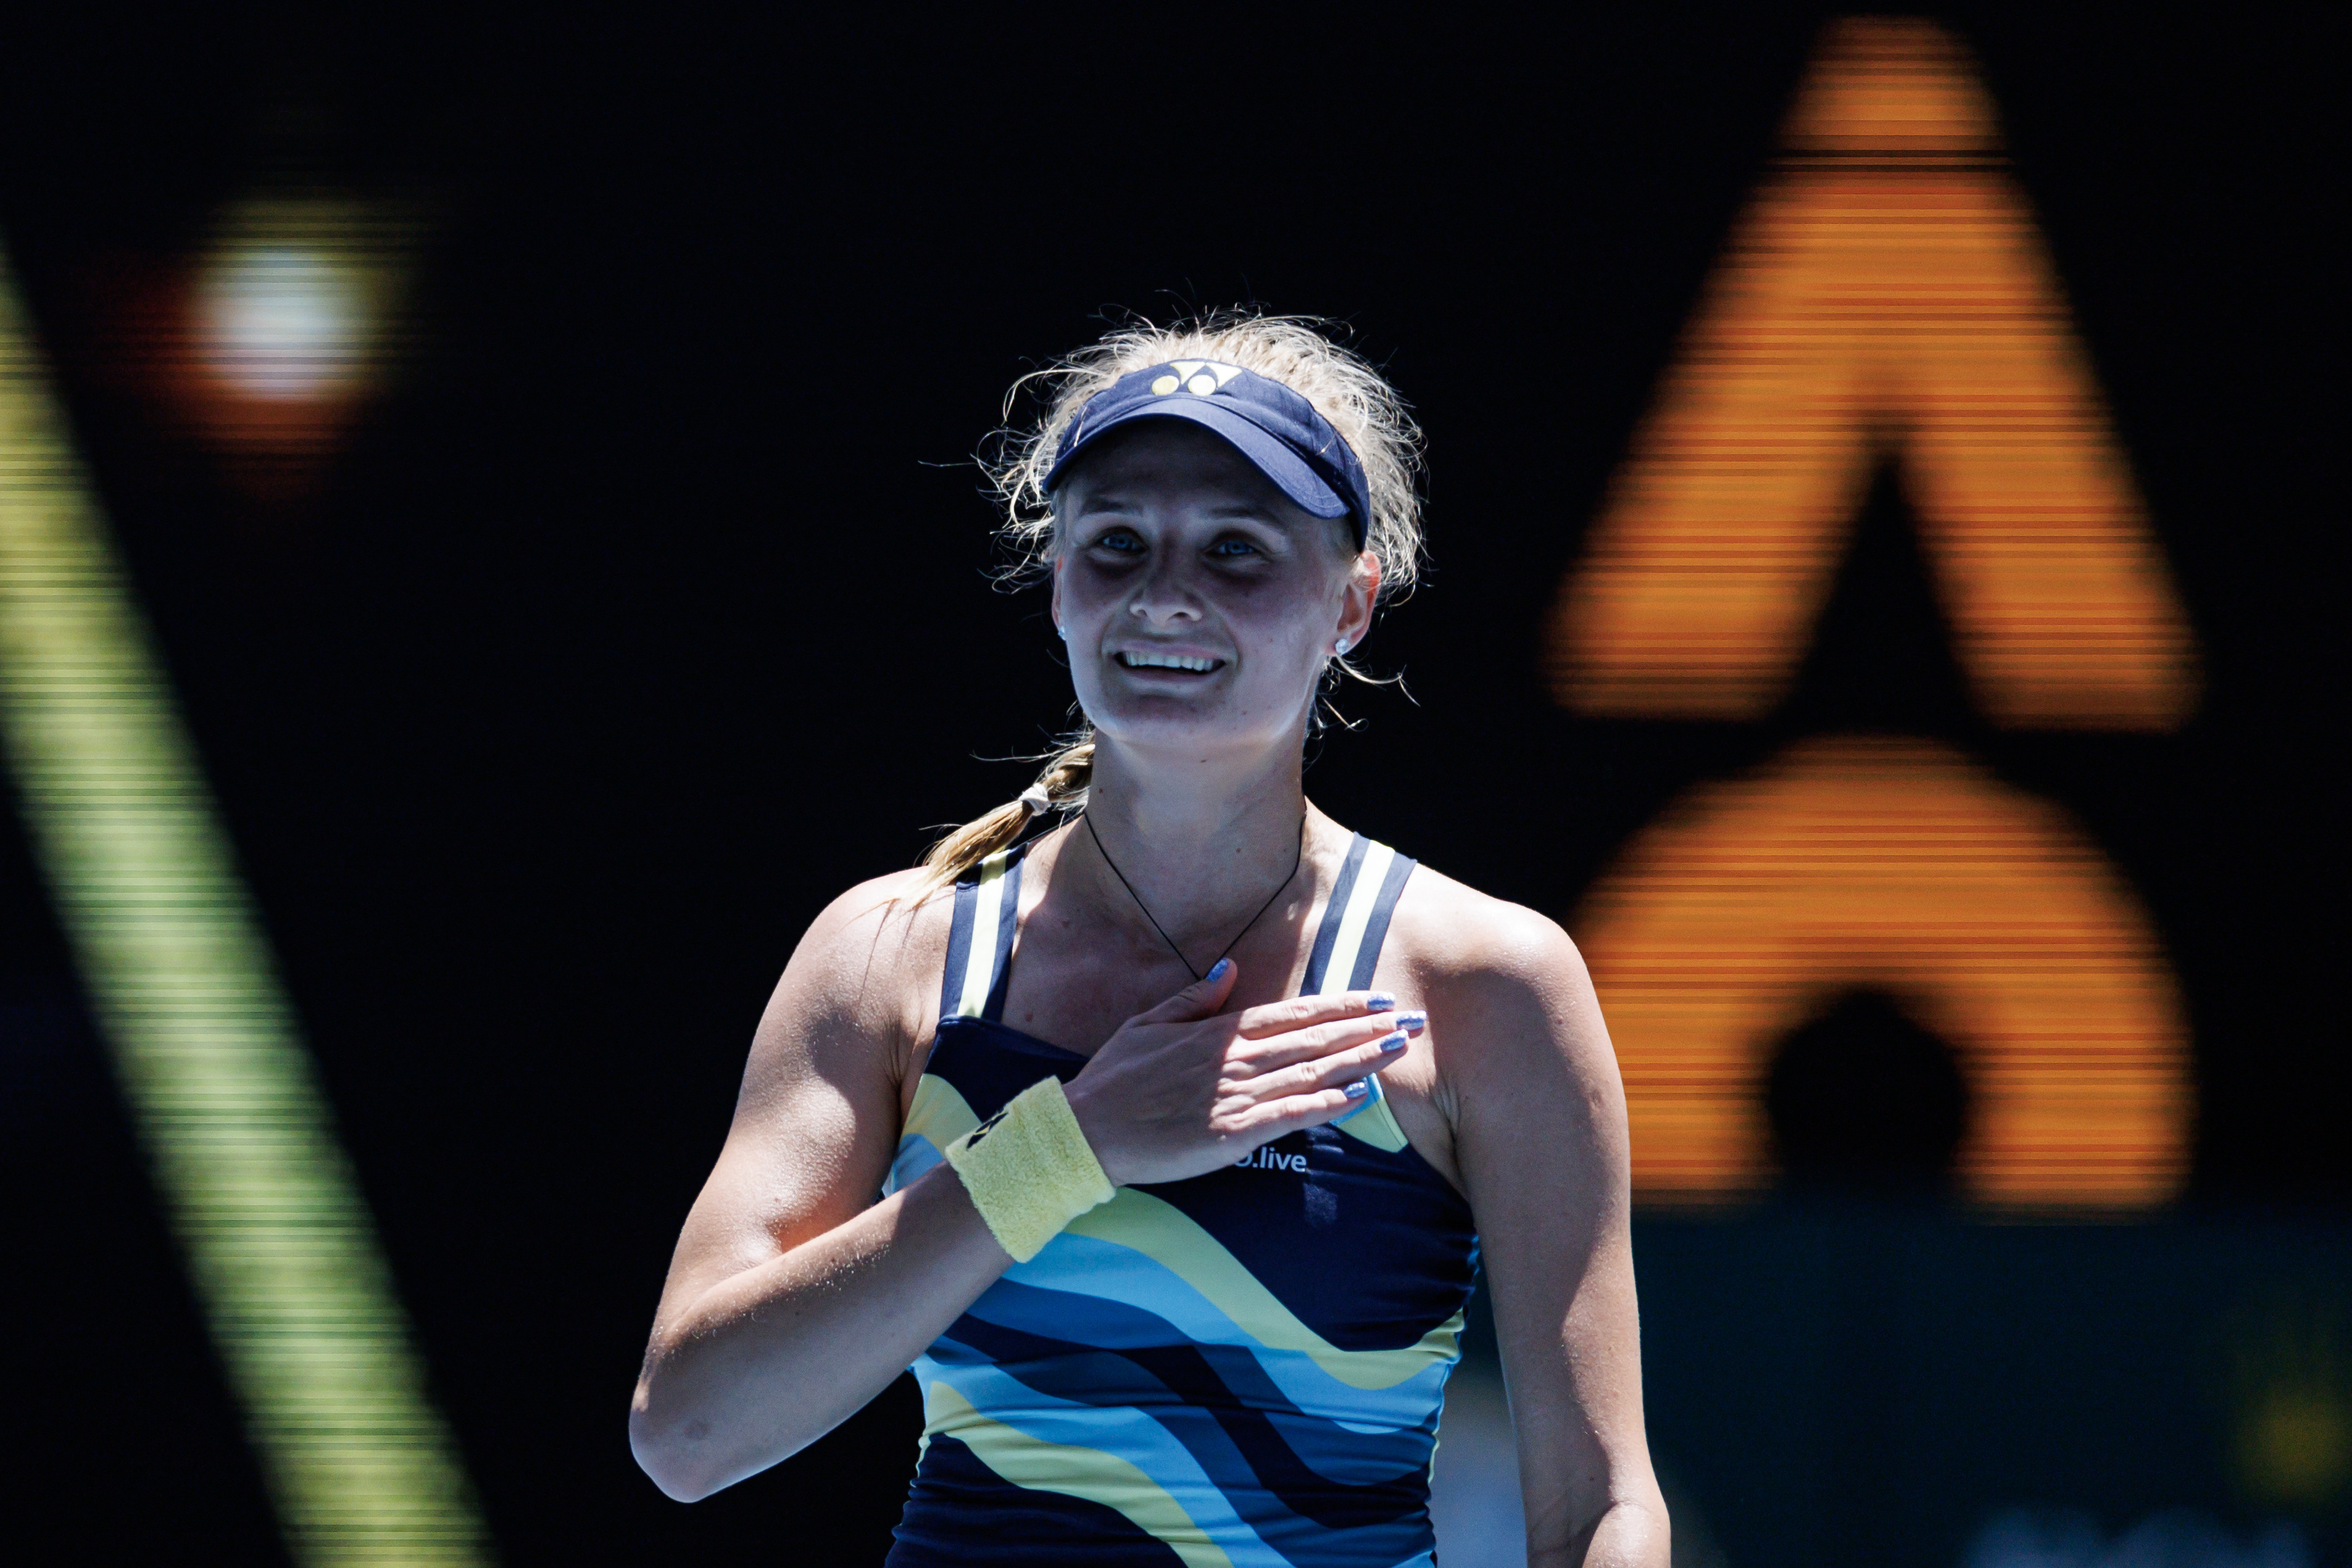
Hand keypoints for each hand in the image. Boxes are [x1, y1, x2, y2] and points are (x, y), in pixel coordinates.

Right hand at [1062, 960, 1424, 1186]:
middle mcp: (1235, 1059)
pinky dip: (1327, 1104)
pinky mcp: (1233, 1135)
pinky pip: (1290, 1115)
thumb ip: (1192, 998)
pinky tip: (1359, 1097)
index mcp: (1218, 1032)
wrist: (1087, 1131)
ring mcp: (1237, 1096)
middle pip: (1315, 1038)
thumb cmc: (1114, 1079)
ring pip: (1312, 1072)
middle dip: (1367, 1028)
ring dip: (1361, 1060)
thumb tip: (1227, 970)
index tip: (1378, 999)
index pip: (1294, 1013)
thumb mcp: (1147, 1024)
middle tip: (1412, 1021)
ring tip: (1399, 1049)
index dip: (1341, 1005)